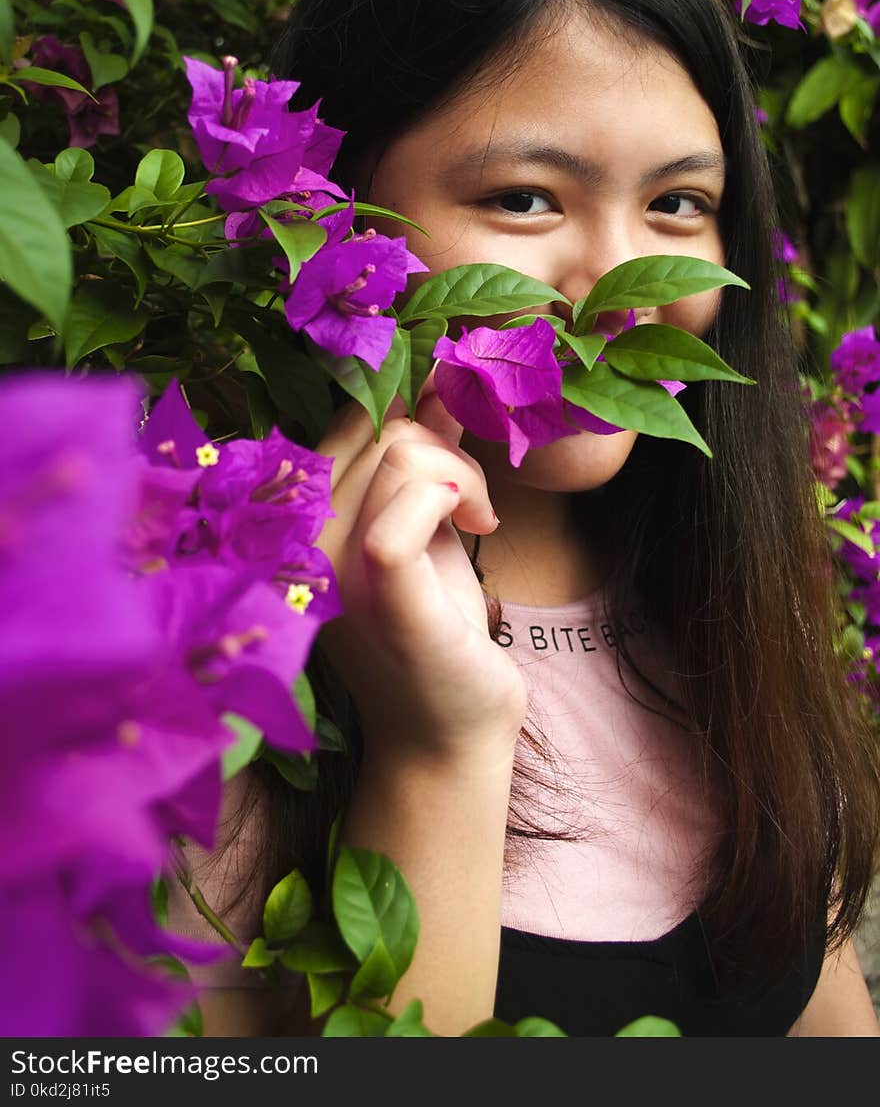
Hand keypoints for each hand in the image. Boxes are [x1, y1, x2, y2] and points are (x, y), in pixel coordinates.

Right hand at [314, 377, 527, 761]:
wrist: (447, 733)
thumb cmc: (435, 625)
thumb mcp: (423, 524)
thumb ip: (419, 454)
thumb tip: (440, 375)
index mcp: (301, 516)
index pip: (351, 416)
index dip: (410, 405)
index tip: (455, 434)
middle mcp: (303, 536)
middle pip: (382, 427)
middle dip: (445, 447)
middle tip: (472, 504)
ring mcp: (334, 568)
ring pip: (404, 452)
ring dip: (463, 474)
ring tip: (477, 521)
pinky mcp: (383, 597)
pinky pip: (407, 509)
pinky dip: (454, 495)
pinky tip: (477, 526)